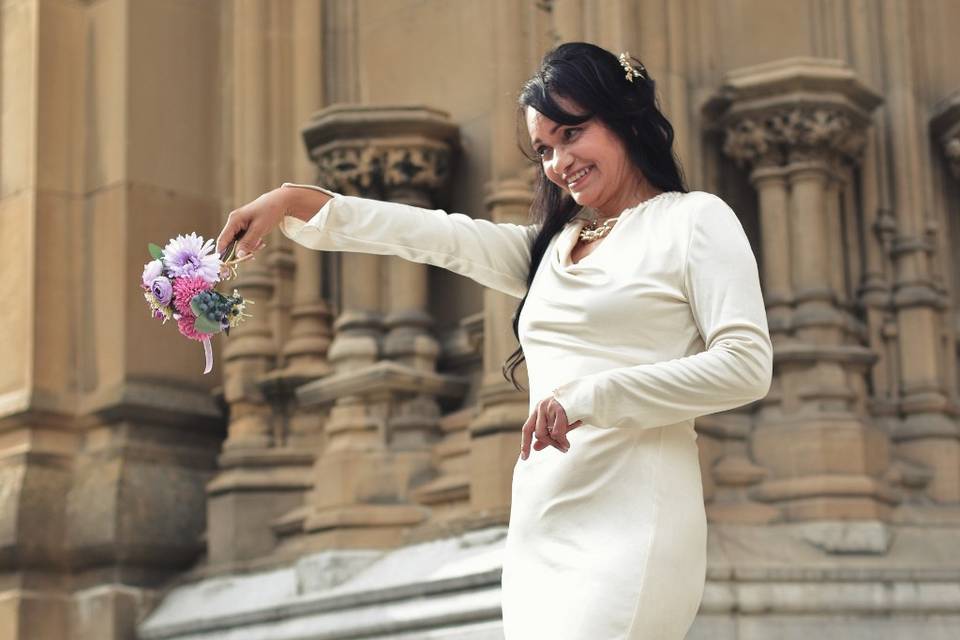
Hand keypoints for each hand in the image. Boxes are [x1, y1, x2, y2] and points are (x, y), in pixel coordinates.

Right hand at [216, 185, 332, 258]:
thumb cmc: (270, 212)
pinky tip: (260, 241)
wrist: (280, 202)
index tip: (226, 267)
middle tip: (252, 255)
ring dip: (248, 248)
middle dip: (240, 251)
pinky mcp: (245, 228)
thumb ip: (248, 242)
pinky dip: (252, 244)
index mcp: (234, 220)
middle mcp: (234, 222)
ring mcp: (239, 225)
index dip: (222, 254)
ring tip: (260, 243)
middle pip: (229, 244)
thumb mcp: (260, 228)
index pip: (222, 240)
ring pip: (238, 244)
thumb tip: (238, 256)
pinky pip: (244, 241)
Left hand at [520, 396, 582, 459]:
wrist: (586, 396)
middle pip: (538, 434)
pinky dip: (562, 441)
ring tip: (566, 446)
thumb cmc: (572, 411)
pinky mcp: (559, 409)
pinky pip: (557, 432)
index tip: (524, 458)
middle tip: (562, 449)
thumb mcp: (557, 424)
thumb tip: (535, 448)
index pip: (527, 429)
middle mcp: (541, 407)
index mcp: (538, 410)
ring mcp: (549, 407)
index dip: (525, 444)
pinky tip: (567, 444)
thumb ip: (547, 435)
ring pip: (547, 434)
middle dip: (550, 443)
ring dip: (557, 443)